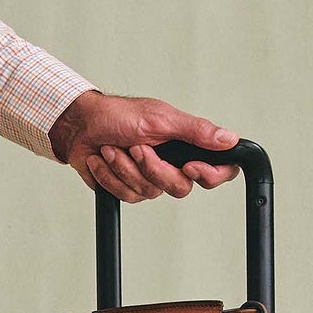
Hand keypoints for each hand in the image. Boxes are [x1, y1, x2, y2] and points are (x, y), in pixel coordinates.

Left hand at [51, 91, 239, 201]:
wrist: (82, 128)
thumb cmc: (119, 116)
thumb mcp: (161, 119)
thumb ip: (196, 131)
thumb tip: (229, 139)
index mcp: (186, 145)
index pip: (218, 170)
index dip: (210, 175)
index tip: (190, 166)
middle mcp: (172, 165)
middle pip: (180, 188)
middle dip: (153, 169)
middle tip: (137, 148)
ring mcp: (149, 179)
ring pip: (149, 191)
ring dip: (125, 168)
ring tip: (114, 148)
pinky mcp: (128, 189)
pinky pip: (126, 195)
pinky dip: (111, 176)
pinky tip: (104, 158)